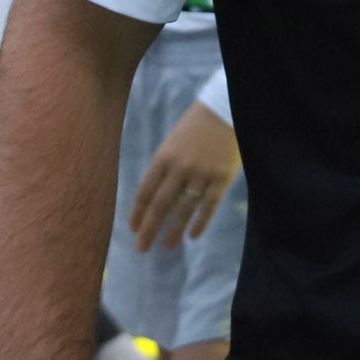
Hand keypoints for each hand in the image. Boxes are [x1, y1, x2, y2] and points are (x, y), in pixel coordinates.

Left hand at [130, 98, 238, 252]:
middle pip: (161, 205)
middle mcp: (179, 169)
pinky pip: (209, 206)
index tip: (133, 229)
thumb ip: (164, 167)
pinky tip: (193, 236)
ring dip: (173, 231)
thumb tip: (154, 195)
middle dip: (149, 228)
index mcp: (164, 158)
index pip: (145, 191)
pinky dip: (200, 222)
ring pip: (184, 209)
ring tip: (167, 247)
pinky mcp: (221, 179)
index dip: (138, 212)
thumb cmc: (196, 126)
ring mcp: (201, 175)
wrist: (225, 111)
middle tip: (142, 248)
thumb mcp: (172, 142)